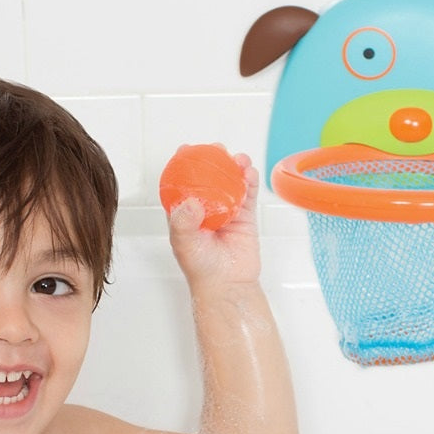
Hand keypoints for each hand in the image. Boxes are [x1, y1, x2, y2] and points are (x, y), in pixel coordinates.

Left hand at [166, 151, 260, 289]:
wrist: (226, 284)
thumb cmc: (201, 267)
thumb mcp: (183, 243)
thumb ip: (183, 222)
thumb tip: (191, 202)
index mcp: (187, 212)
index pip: (183, 183)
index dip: (184, 165)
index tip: (186, 149)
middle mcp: (207, 208)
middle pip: (210, 177)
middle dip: (213, 160)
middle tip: (216, 150)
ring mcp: (227, 211)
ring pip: (231, 182)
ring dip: (235, 166)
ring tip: (237, 159)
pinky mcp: (245, 217)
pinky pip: (249, 194)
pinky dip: (250, 181)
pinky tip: (249, 172)